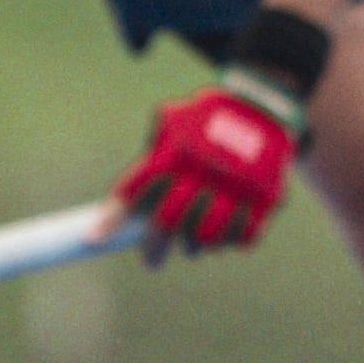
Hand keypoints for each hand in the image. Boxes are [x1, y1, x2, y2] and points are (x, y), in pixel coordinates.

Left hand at [118, 72, 305, 257]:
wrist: (268, 101)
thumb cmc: (211, 113)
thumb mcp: (178, 118)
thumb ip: (153, 151)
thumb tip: (123, 196)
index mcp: (179, 150)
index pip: (137, 190)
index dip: (114, 217)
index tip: (96, 238)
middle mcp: (205, 170)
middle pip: (169, 222)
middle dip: (154, 247)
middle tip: (152, 261)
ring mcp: (238, 186)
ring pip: (207, 235)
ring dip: (196, 246)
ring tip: (191, 249)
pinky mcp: (267, 196)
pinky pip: (246, 234)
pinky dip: (232, 240)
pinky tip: (224, 238)